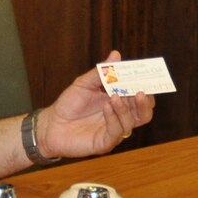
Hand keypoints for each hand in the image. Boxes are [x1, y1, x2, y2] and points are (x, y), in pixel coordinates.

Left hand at [38, 50, 155, 158]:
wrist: (51, 124)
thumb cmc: (69, 103)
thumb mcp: (84, 83)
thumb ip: (101, 71)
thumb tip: (116, 54)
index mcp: (120, 102)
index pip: (141, 97)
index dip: (146, 88)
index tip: (147, 78)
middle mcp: (120, 117)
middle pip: (144, 113)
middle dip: (144, 102)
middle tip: (139, 91)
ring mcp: (114, 131)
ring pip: (133, 122)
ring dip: (126, 108)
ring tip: (115, 96)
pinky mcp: (105, 143)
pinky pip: (116, 131)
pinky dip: (114, 118)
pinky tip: (106, 107)